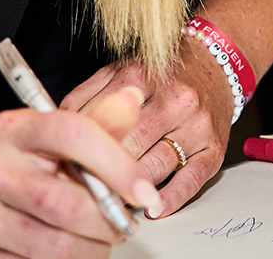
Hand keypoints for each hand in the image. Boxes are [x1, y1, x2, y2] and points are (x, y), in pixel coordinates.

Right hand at [0, 86, 159, 257]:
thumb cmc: (28, 168)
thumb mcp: (62, 142)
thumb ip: (101, 126)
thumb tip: (132, 99)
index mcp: (12, 129)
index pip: (71, 134)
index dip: (117, 165)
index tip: (144, 191)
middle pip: (64, 203)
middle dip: (107, 221)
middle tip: (123, 224)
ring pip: (54, 245)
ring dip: (91, 249)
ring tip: (97, 239)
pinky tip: (66, 249)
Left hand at [61, 37, 233, 218]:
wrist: (216, 64)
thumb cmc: (163, 72)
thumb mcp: (119, 70)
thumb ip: (86, 95)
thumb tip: (57, 127)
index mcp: (142, 77)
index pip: (105, 121)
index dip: (82, 148)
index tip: (67, 167)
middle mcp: (174, 99)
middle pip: (130, 147)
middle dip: (104, 171)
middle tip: (86, 188)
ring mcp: (197, 125)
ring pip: (156, 167)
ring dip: (130, 188)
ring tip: (112, 199)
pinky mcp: (214, 148)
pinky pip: (191, 180)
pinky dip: (170, 199)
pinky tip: (153, 208)